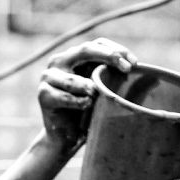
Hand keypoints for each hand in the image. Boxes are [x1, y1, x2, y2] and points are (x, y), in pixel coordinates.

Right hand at [38, 38, 135, 154]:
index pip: (97, 44)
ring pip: (73, 79)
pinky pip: (64, 97)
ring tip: (97, 95)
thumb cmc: (88, 112)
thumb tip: (136, 69)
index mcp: (76, 57)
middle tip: (126, 68)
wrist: (66, 136)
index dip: (116, 50)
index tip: (135, 64)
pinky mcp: (43, 94)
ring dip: (88, 87)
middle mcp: (61, 61)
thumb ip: (110, 78)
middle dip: (108, 57)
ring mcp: (49, 76)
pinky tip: (87, 105)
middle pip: (85, 50)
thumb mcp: (101, 91)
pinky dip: (77, 102)